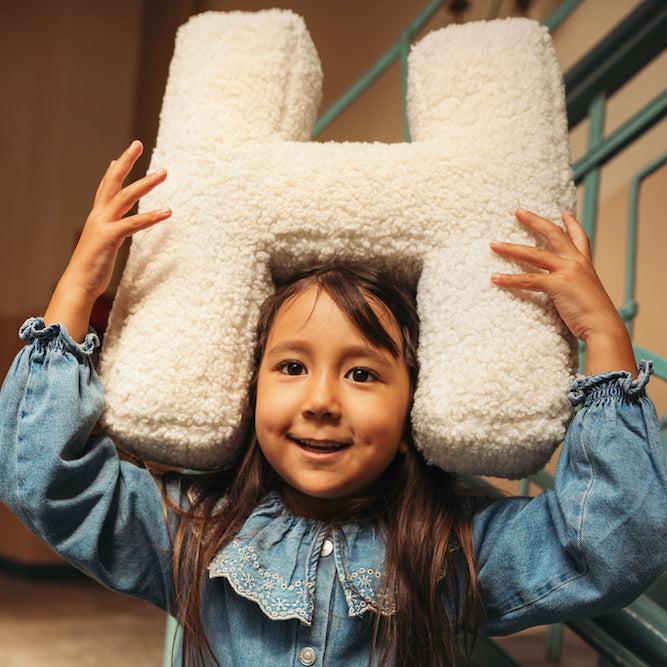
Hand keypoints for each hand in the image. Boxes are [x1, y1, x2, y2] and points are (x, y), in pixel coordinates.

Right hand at [63, 139, 170, 299]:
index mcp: (96, 218)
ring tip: (163, 173)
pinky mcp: (110, 237)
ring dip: (146, 183)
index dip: (113, 171)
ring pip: (126, 197)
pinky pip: (134, 223)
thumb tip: (114, 235)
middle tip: (138, 144)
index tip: (120, 157)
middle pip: (113, 182)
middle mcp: (98, 216)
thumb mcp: (100, 247)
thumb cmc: (91, 270)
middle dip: (126, 161)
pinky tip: (168, 212)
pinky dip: (152, 216)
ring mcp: (103, 225)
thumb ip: (108, 236)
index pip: (105, 188)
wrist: (78, 285)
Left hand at [489, 208, 626, 342]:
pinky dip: (509, 279)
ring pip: (533, 254)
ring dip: (511, 248)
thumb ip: (574, 286)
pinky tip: (495, 278)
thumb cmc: (594, 317)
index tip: (563, 213)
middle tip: (518, 211)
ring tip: (494, 245)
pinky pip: (528, 279)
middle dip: (534, 221)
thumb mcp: (586, 294)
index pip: (579, 237)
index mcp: (585, 264)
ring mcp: (567, 271)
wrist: (604, 327)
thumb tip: (564, 289)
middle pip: (553, 234)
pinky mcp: (557, 285)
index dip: (571, 223)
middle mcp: (577, 262)